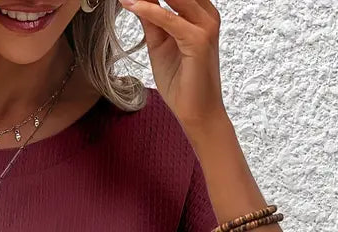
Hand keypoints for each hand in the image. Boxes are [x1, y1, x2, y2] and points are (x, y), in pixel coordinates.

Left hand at [120, 0, 231, 139]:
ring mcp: (205, 26)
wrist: (196, 113)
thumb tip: (136, 0)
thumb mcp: (159, 45)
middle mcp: (206, 15)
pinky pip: (169, 19)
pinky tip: (131, 4)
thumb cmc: (181, 84)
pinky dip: (148, 10)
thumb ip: (151, 20)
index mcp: (200, 14)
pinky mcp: (198, 40)